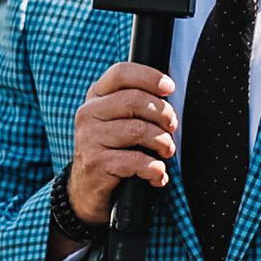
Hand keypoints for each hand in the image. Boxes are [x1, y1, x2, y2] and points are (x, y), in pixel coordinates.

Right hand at [69, 62, 177, 224]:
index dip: (149, 76)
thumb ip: (138, 101)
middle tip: (172, 127)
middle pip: (135, 100)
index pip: (121, 73)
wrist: (88, 187)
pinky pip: (135, 160)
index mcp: (97, 96)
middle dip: (164, 114)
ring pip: (138, 130)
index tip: (170, 88)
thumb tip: (168, 91)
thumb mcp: (121, 119)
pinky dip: (154, 168)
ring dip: (163, 142)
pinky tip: (158, 174)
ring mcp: (89, 138)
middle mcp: (88, 113)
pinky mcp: (95, 163)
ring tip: (167, 151)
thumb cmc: (116, 147)